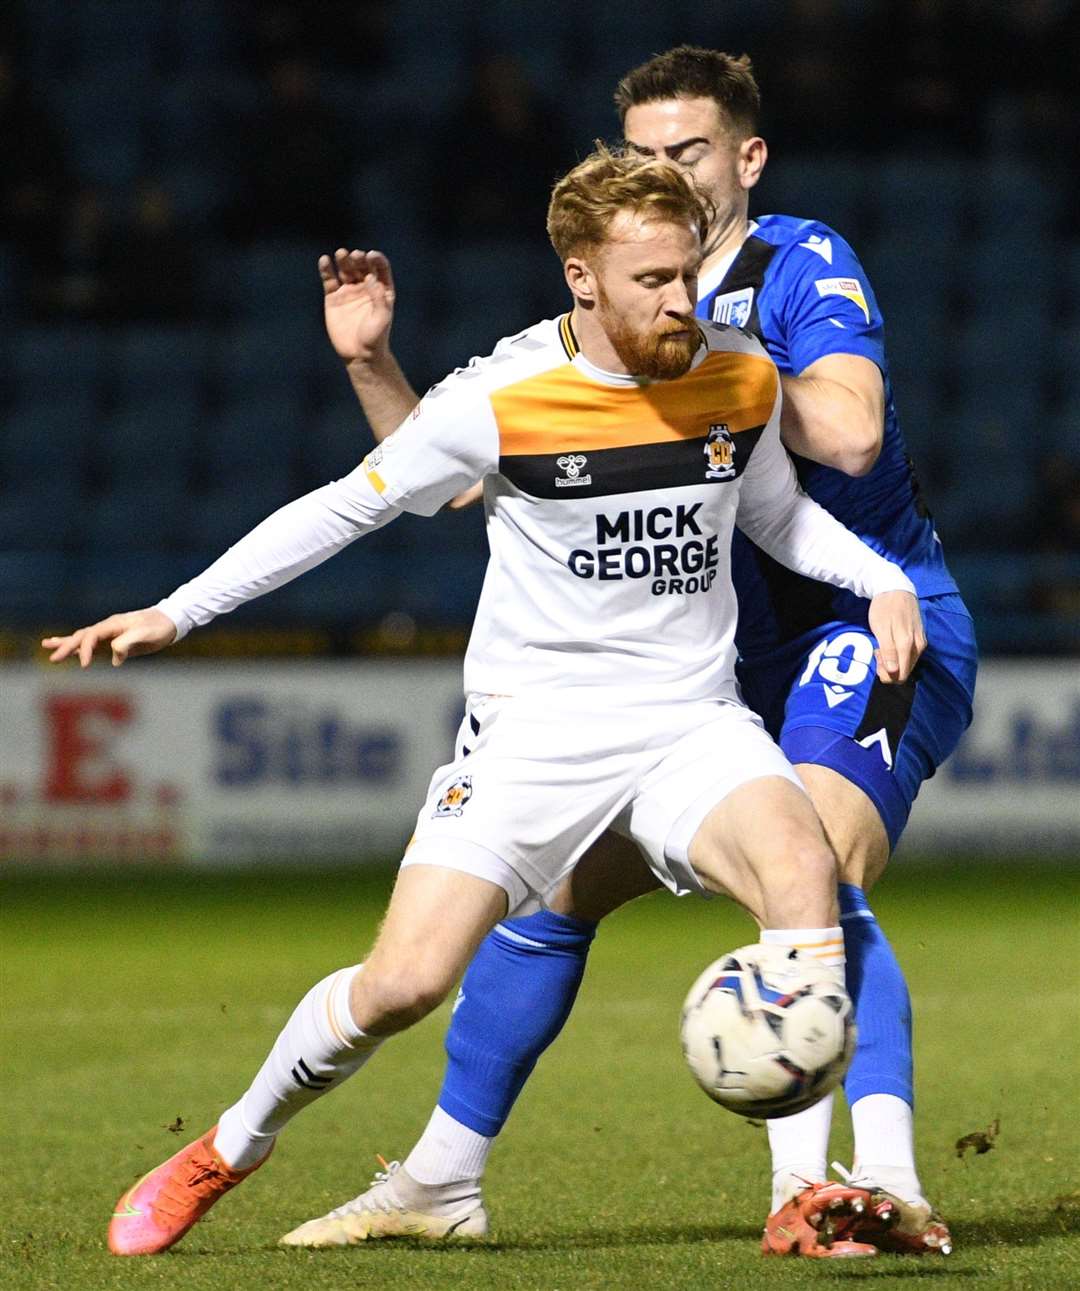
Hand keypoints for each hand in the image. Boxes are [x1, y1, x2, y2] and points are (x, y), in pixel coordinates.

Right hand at [42, 608, 177, 668]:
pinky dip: (80, 646)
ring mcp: (109, 633)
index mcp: (114, 624)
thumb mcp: (146, 635)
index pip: (92, 636)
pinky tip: (71, 650)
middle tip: (52, 659)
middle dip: (67, 647)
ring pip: (83, 637)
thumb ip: (129, 643)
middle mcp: (108, 627)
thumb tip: (115, 658)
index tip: (84, 665)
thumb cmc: (159, 628)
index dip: (85, 650)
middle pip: (82, 636)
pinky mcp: (114, 640)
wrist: (170, 622)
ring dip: (66, 643)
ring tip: (47, 645)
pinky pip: (93, 643)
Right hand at [319, 248, 395, 365]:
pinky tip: (324, 260)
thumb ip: (379, 297)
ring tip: (342, 253)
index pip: (380, 268)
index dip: (376, 259)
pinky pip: (329, 279)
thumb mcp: (382, 317)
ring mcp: (348, 291)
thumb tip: (371, 277)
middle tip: (356, 256)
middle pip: (362, 266)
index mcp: (381, 290)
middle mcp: (365, 287)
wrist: (359, 354)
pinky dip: (326, 269)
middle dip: (359, 258)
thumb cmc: (375, 337)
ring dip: (344, 259)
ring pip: (345, 269)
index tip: (371, 256)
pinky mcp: (333, 297)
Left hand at [867, 591, 925, 682]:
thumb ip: (888, 651)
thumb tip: (894, 671)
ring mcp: (921, 642)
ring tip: (881, 646)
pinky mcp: (920, 637)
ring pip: (907, 664)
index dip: (885, 673)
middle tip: (877, 651)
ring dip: (893, 661)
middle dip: (888, 668)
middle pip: (904, 672)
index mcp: (908, 645)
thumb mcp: (881, 629)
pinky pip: (910, 655)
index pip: (900, 675)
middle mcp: (918, 646)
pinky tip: (889, 642)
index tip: (876, 656)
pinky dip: (898, 654)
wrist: (896, 588)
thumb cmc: (885, 607)